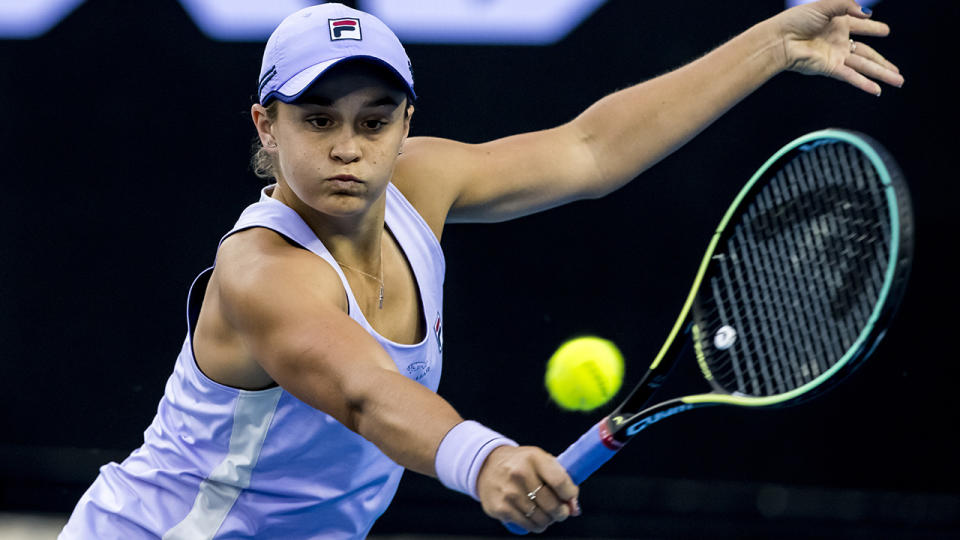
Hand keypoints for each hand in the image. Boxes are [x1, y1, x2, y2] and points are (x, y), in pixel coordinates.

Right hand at [475, 445, 579, 533]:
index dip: (569, 495)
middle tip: (561, 512)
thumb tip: (575, 509)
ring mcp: (508, 492)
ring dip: (548, 520)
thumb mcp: (541, 461)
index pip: (559, 481)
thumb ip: (561, 480)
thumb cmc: (521, 465)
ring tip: (546, 514)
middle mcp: (519, 474)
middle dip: (561, 512)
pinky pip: (527, 525)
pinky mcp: (500, 508)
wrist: (487, 465)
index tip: (570, 498)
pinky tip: (534, 518)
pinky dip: (535, 525)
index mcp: (533, 458)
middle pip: (551, 504)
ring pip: (541, 518)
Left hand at [771, 0, 903, 94]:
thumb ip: (847, 6)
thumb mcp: (825, 5)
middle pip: (867, 54)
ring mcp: (836, 56)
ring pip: (864, 67)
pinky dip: (864, 83)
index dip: (873, 28)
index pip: (861, 26)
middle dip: (883, 62)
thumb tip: (867, 15)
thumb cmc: (796, 21)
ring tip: (898, 81)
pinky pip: (851, 76)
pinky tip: (877, 90)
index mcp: (838, 24)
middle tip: (899, 72)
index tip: (886, 31)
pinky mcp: (830, 68)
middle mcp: (839, 42)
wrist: (780, 40)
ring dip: (881, 74)